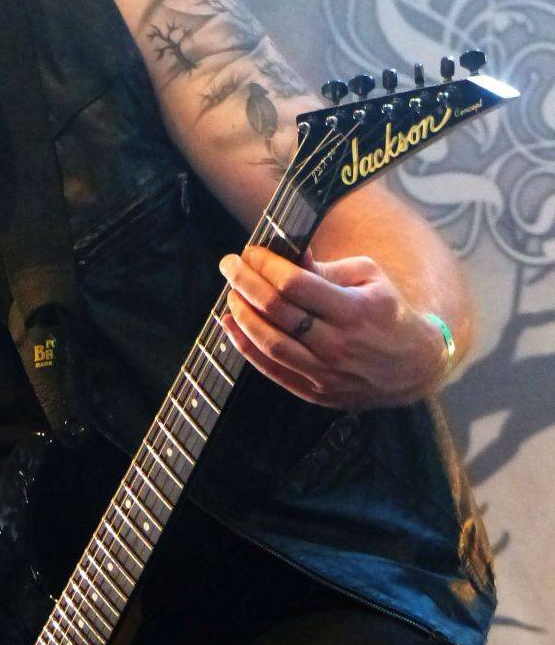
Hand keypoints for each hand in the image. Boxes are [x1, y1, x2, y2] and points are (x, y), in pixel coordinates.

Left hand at [217, 246, 448, 408]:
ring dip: (242, 316)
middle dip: (246, 283)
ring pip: (270, 343)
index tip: (250, 252)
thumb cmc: (388, 311)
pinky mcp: (317, 392)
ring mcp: (327, 373)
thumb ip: (327, 268)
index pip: (294, 284)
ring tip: (231, 296)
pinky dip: (246, 348)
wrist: (415, 366)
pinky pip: (272, 370)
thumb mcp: (369, 277)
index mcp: (355, 309)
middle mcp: (339, 344)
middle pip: (277, 311)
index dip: (265, 265)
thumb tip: (290, 254)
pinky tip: (231, 327)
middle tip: (229, 266)